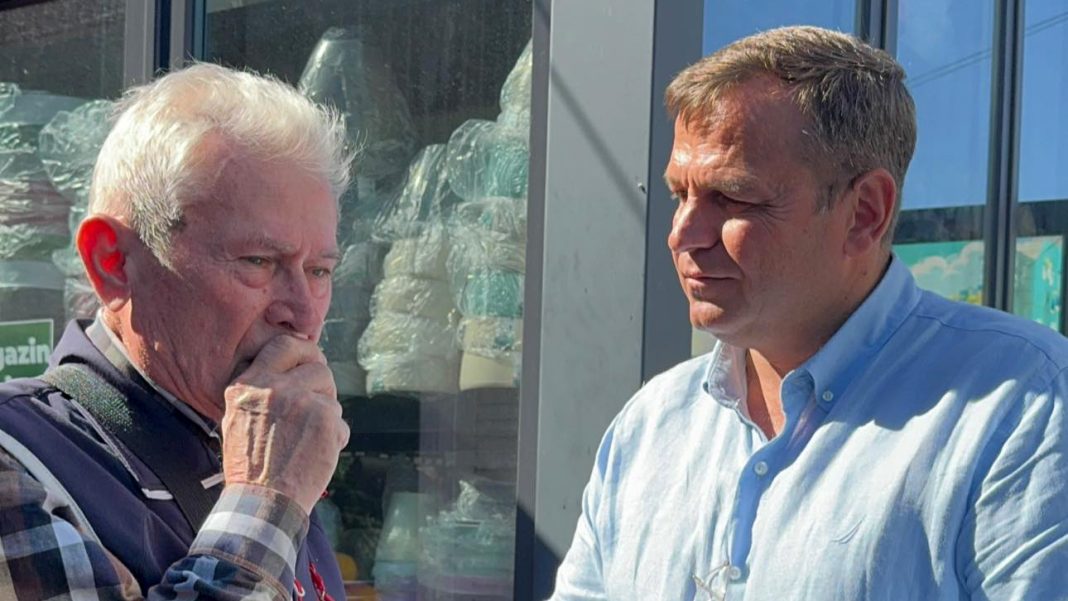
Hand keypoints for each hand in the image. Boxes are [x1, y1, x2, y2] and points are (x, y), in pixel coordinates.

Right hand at [221, 334, 349, 514]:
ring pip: (331, 396)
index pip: (284, 345)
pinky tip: (316, 455)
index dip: (304, 349)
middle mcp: (275, 388)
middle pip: (317, 367)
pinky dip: (334, 439)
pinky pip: (341, 422)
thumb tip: (293, 368)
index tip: (312, 360)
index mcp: (249, 384)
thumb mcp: (237, 419)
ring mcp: (302, 402)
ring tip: (309, 439)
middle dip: (322, 384)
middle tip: (317, 404)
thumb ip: (261, 389)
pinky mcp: (326, 421)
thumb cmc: (249, 466)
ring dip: (327, 415)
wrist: (261, 502)